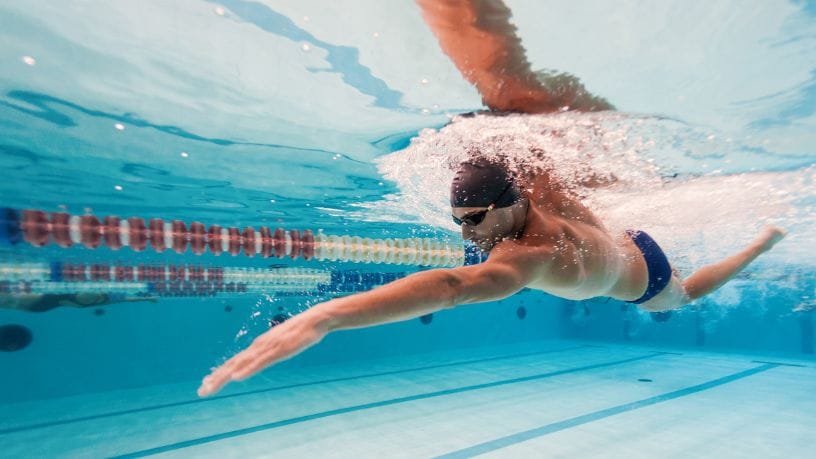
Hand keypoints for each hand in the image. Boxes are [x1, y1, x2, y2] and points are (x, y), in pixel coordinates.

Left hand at [197, 313, 327, 396]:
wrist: (315, 319)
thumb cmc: (300, 331)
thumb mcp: (282, 343)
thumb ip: (272, 350)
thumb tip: (264, 357)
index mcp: (258, 345)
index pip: (235, 361)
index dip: (220, 372)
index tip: (206, 383)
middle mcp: (258, 346)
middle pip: (232, 364)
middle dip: (215, 378)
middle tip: (201, 391)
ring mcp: (266, 348)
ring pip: (241, 365)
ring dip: (224, 376)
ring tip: (210, 387)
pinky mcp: (277, 351)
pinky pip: (259, 363)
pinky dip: (246, 370)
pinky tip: (236, 377)